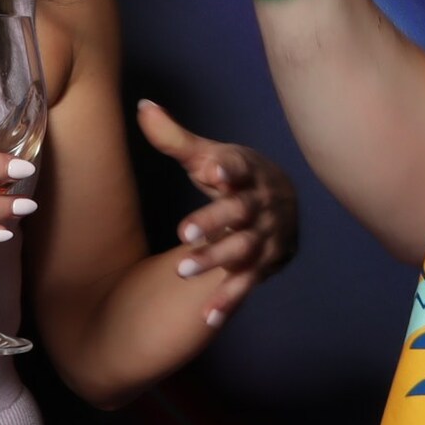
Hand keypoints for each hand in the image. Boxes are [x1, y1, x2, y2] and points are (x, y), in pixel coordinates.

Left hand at [137, 99, 297, 326]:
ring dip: (215, 261)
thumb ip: (175, 138)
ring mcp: (266, 236)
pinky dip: (229, 300)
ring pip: (242, 250)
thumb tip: (143, 107)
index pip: (239, 168)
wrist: (281, 200)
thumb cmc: (233, 175)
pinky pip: (247, 284)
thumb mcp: (208, 155)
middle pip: (238, 213)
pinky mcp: (266, 264)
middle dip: (214, 222)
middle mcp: (261, 204)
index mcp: (247, 172)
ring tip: (182, 270)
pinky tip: (207, 317)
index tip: (213, 170)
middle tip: (184, 233)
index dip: (228, 169)